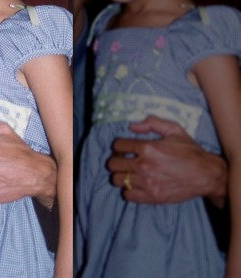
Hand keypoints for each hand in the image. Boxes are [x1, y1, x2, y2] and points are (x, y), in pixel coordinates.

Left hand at [107, 115, 227, 206]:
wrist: (207, 174)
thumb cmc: (190, 151)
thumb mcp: (174, 130)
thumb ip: (152, 123)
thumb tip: (132, 126)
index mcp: (148, 147)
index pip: (118, 145)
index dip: (119, 145)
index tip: (123, 148)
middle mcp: (145, 165)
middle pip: (113, 164)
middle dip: (115, 160)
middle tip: (122, 161)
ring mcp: (148, 182)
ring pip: (117, 180)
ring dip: (120, 176)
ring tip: (128, 173)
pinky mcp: (153, 196)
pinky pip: (128, 195)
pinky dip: (128, 190)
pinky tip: (135, 185)